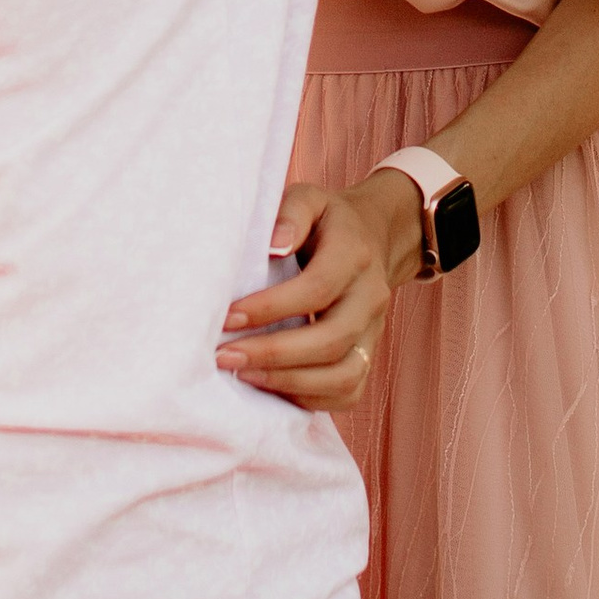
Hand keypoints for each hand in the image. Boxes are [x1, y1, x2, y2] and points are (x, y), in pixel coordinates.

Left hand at [215, 170, 423, 413]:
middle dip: (273, 354)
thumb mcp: (310, 199)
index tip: (227, 316)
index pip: (316, 289)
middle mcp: (371, 297)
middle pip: (330, 340)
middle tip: (224, 357)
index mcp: (355, 255)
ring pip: (343, 375)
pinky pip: (348, 392)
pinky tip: (271, 388)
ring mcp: (374, 332)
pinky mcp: (368, 357)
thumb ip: (290, 213)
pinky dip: (309, 399)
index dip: (270, 308)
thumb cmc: (327, 221)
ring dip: (289, 383)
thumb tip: (273, 246)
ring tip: (243, 377)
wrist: (375, 238)